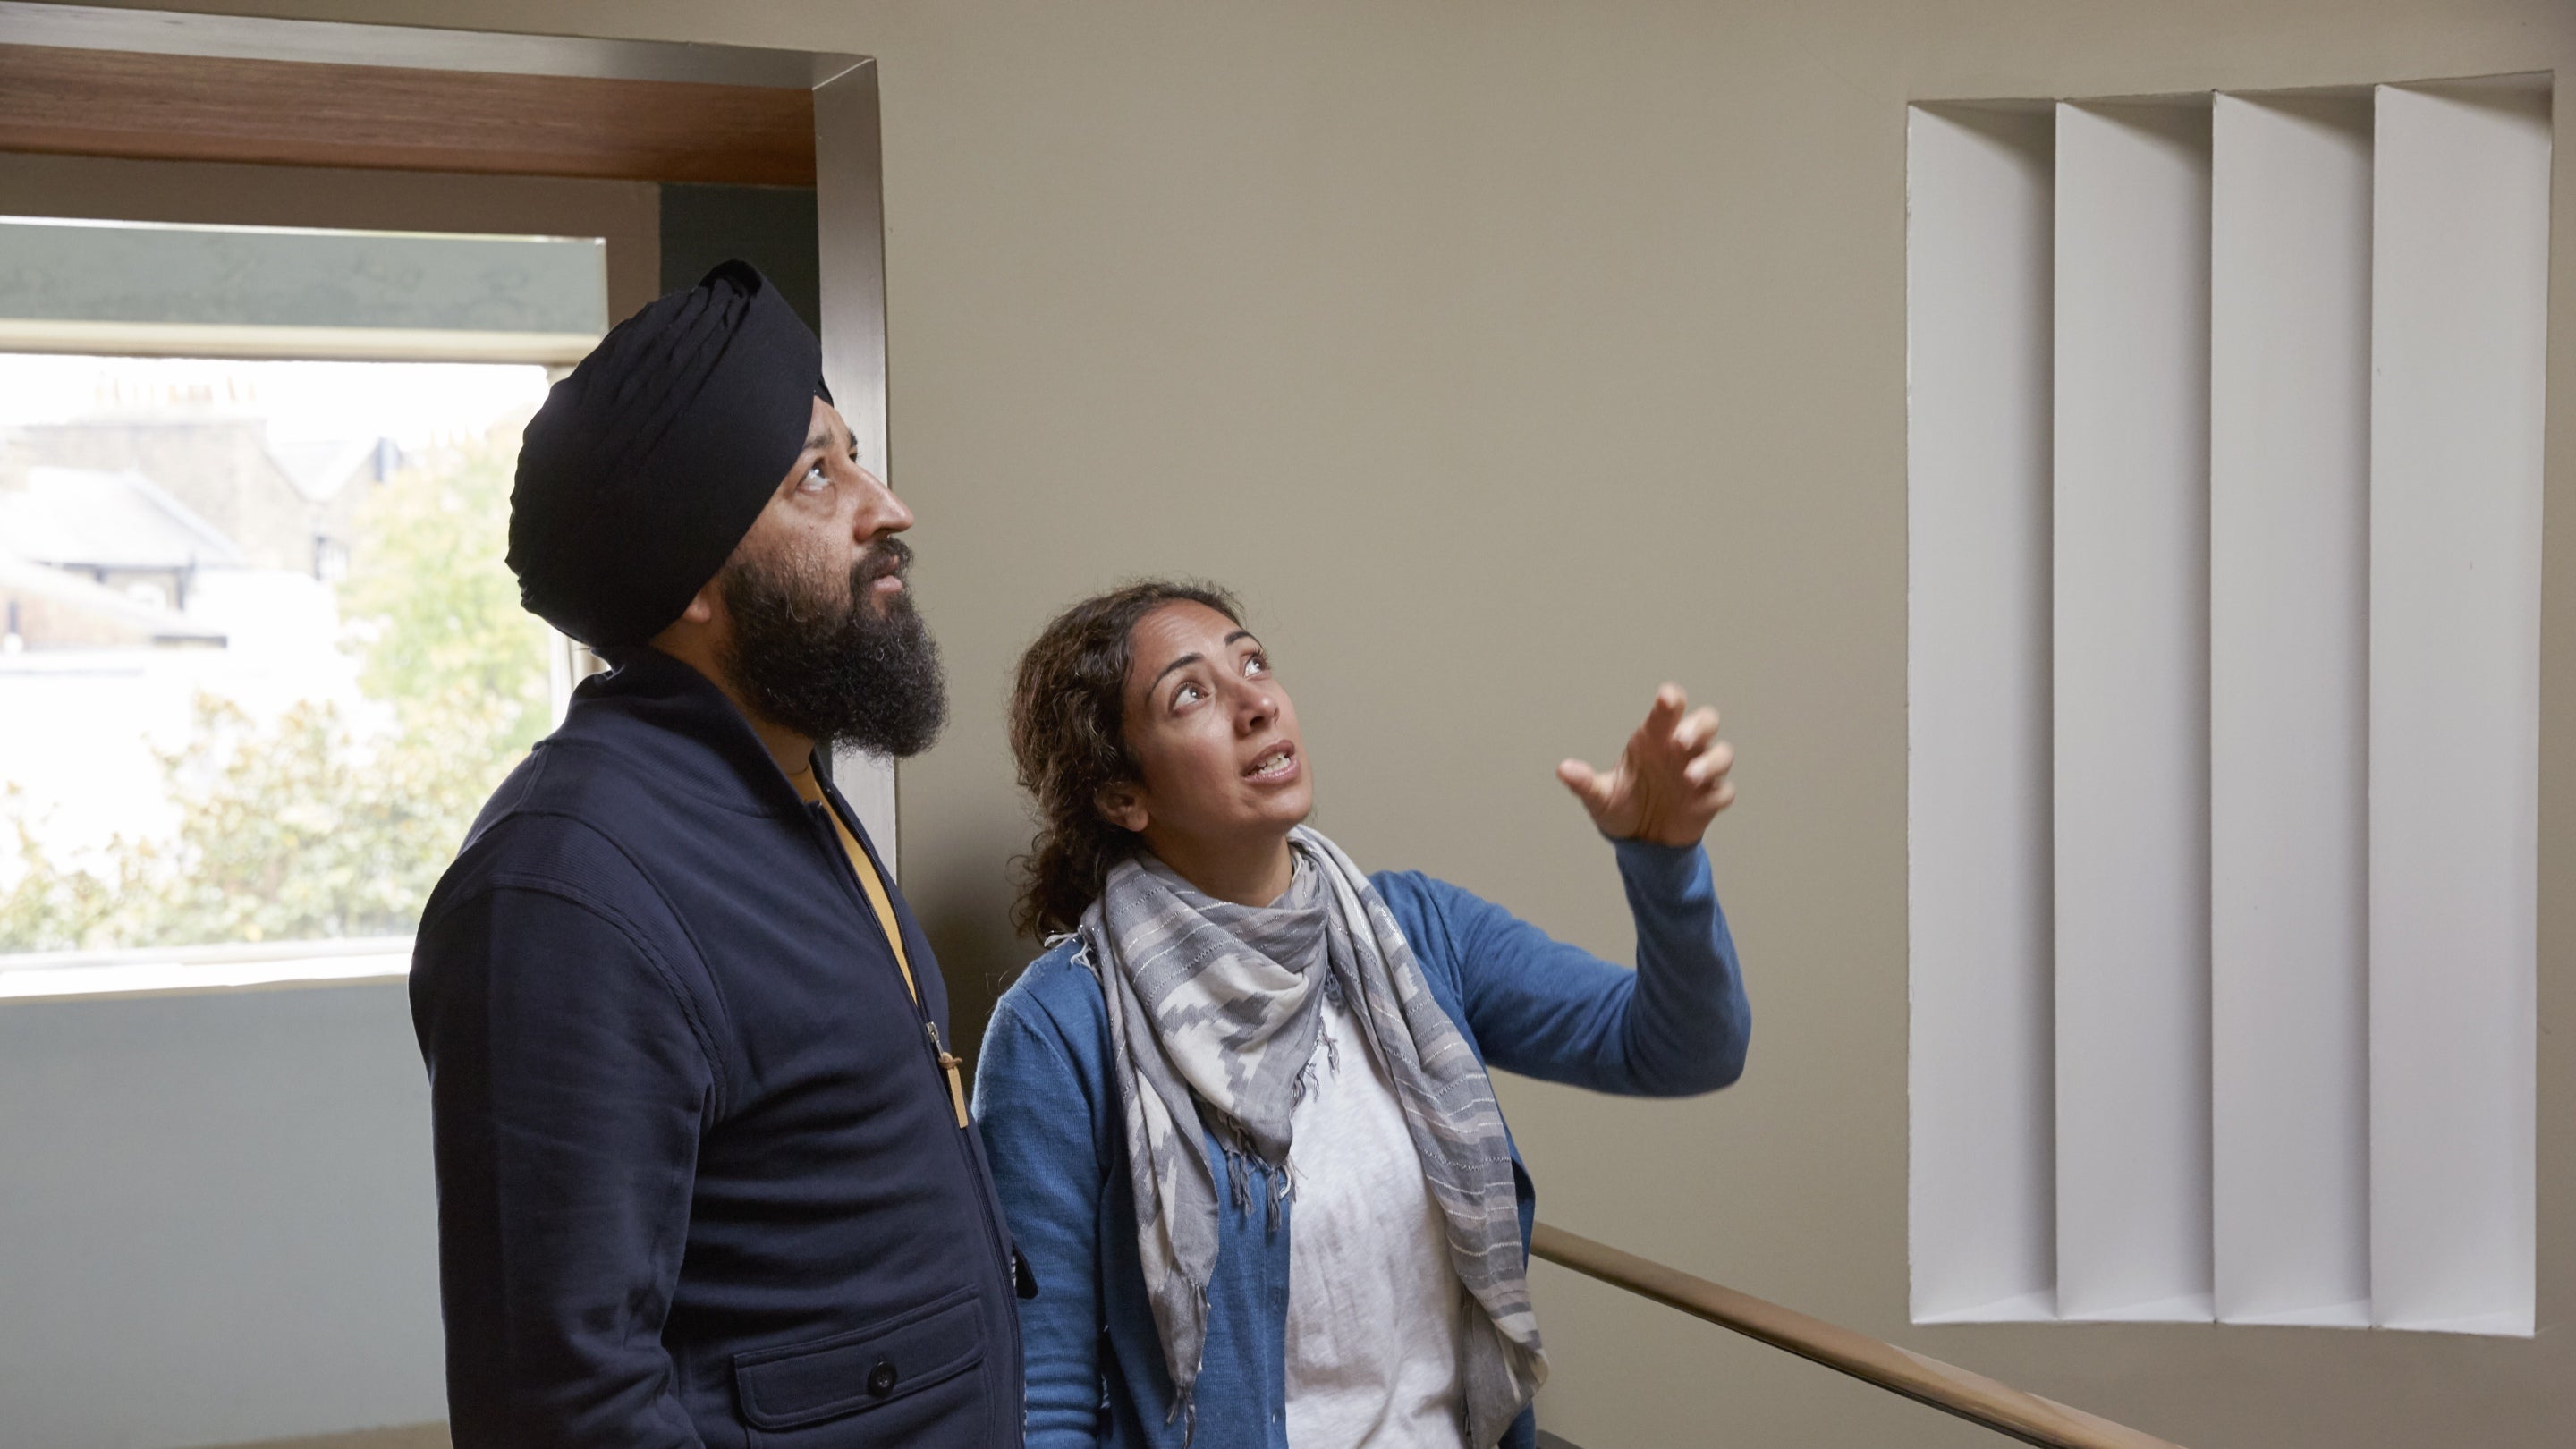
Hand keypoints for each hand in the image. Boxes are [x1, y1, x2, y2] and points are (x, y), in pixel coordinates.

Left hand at [1557, 684, 1735, 845]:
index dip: (1671, 701)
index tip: (1667, 698)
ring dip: (1711, 762)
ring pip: (1722, 754)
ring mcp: (1698, 774)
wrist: (1640, 842)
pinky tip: (1698, 805)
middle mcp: (1680, 752)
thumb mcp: (1600, 798)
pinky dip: (1714, 796)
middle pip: (1706, 721)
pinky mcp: (1709, 800)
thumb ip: (1585, 784)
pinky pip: (1723, 792)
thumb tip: (1564, 770)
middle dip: (1698, 727)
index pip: (1668, 711)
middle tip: (1680, 742)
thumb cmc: (1622, 806)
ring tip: (1689, 777)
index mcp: (1653, 740)